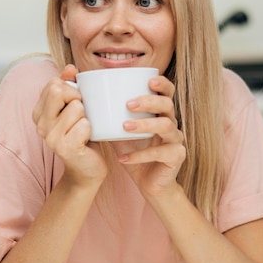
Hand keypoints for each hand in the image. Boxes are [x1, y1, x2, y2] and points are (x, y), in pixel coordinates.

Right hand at [32, 64, 107, 185]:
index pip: (53, 83)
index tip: (75, 104)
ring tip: (83, 130)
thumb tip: (70, 68)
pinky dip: (91, 131)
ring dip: (87, 117)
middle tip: (82, 115)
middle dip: (77, 98)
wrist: (87, 169)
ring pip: (76, 107)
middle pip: (57, 90)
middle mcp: (40, 124)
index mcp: (39, 112)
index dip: (71, 89)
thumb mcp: (75, 107)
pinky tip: (86, 141)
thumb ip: (70, 86)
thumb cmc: (82, 136)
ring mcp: (50, 137)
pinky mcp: (64, 147)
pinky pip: (85, 125)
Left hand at [111, 75, 185, 196]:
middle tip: (129, 104)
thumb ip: (110, 117)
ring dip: (144, 124)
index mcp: (160, 113)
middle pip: (167, 105)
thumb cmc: (134, 152)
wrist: (149, 182)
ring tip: (125, 127)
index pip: (167, 92)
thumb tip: (86, 101)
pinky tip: (124, 159)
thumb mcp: (119, 132)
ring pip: (166, 126)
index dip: (162, 84)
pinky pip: (160, 153)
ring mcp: (176, 140)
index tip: (149, 80)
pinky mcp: (176, 156)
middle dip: (149, 101)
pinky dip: (140, 155)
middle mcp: (171, 123)